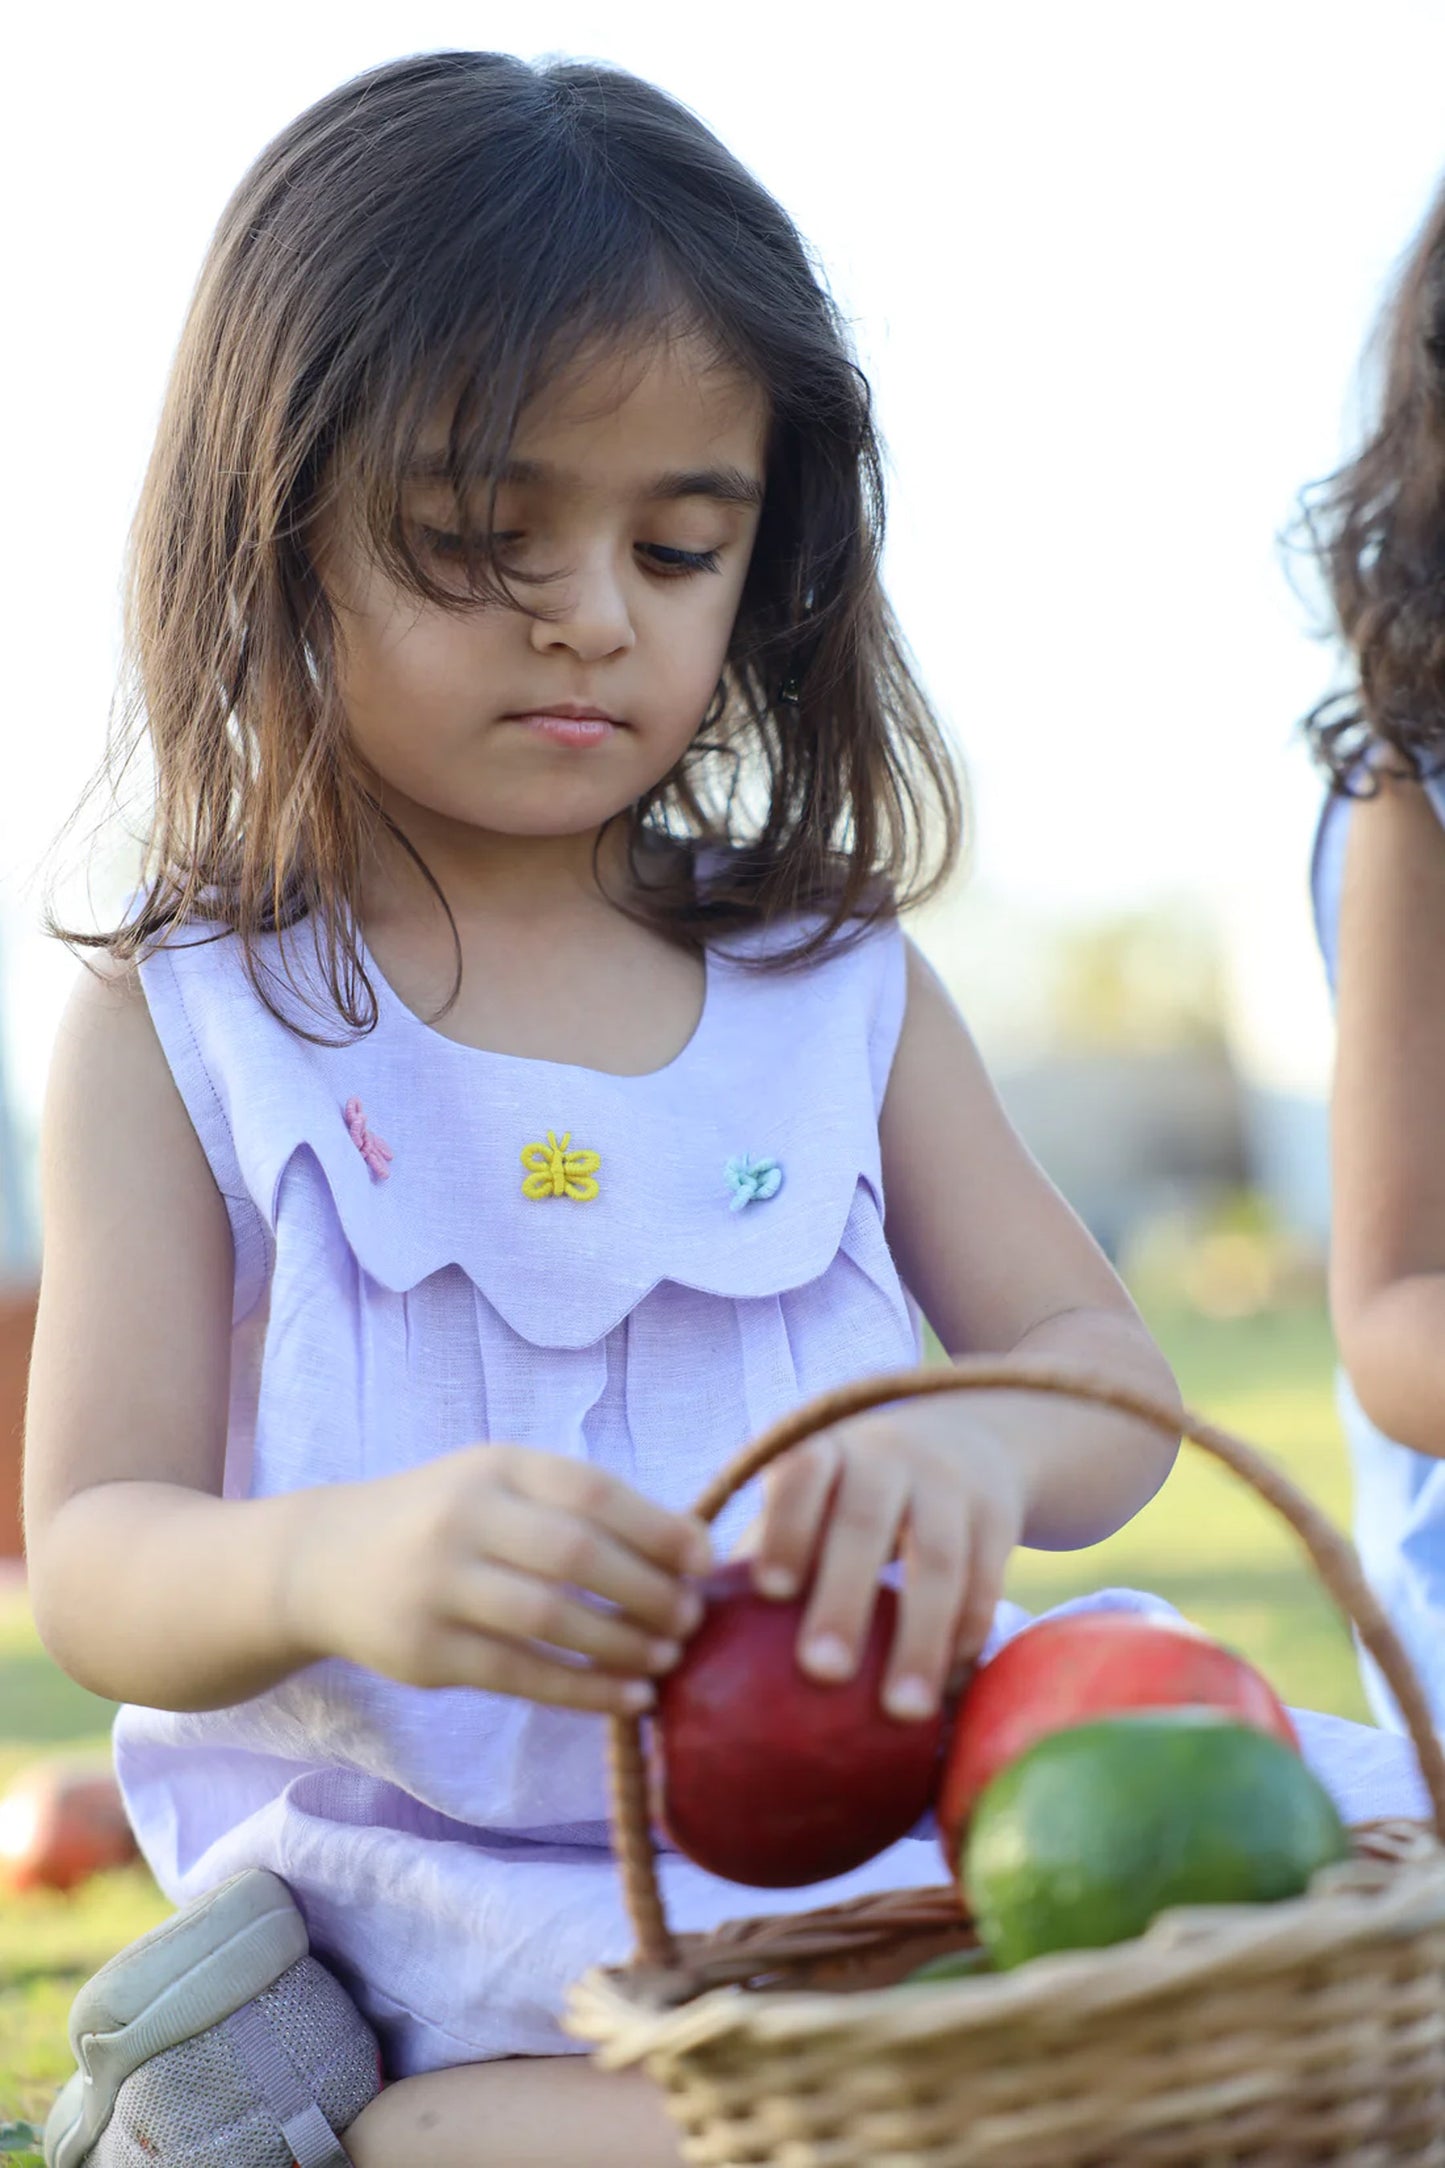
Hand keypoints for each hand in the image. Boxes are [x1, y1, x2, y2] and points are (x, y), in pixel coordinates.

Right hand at [289, 1445, 712, 1714]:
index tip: (704, 1559)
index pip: (591, 1491)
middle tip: (691, 1618)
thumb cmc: (441, 1519)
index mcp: (496, 1467)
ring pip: (550, 1621)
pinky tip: (630, 1698)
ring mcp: (438, 1586)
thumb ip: (573, 1506)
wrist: (323, 1562)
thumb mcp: (497, 1485)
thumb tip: (684, 1550)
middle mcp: (464, 1518)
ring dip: (623, 1646)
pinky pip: (521, 1676)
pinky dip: (585, 1691)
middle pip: (576, 1555)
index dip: (657, 1527)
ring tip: (668, 1658)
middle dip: (648, 1591)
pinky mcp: (426, 1653)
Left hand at [747, 1399, 1027, 1721]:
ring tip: (902, 1712)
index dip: (787, 1527)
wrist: (967, 1437)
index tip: (770, 1591)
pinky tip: (951, 1683)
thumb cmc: (856, 1491)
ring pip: (938, 1561)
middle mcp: (887, 1459)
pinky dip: (968, 1632)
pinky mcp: (998, 1514)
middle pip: (865, 1524)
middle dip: (844, 1597)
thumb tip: (692, 1631)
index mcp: (828, 1453)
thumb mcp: (816, 1495)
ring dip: (921, 1639)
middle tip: (822, 1671)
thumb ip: (767, 1546)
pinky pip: (986, 1577)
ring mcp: (948, 1484)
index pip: (803, 1474)